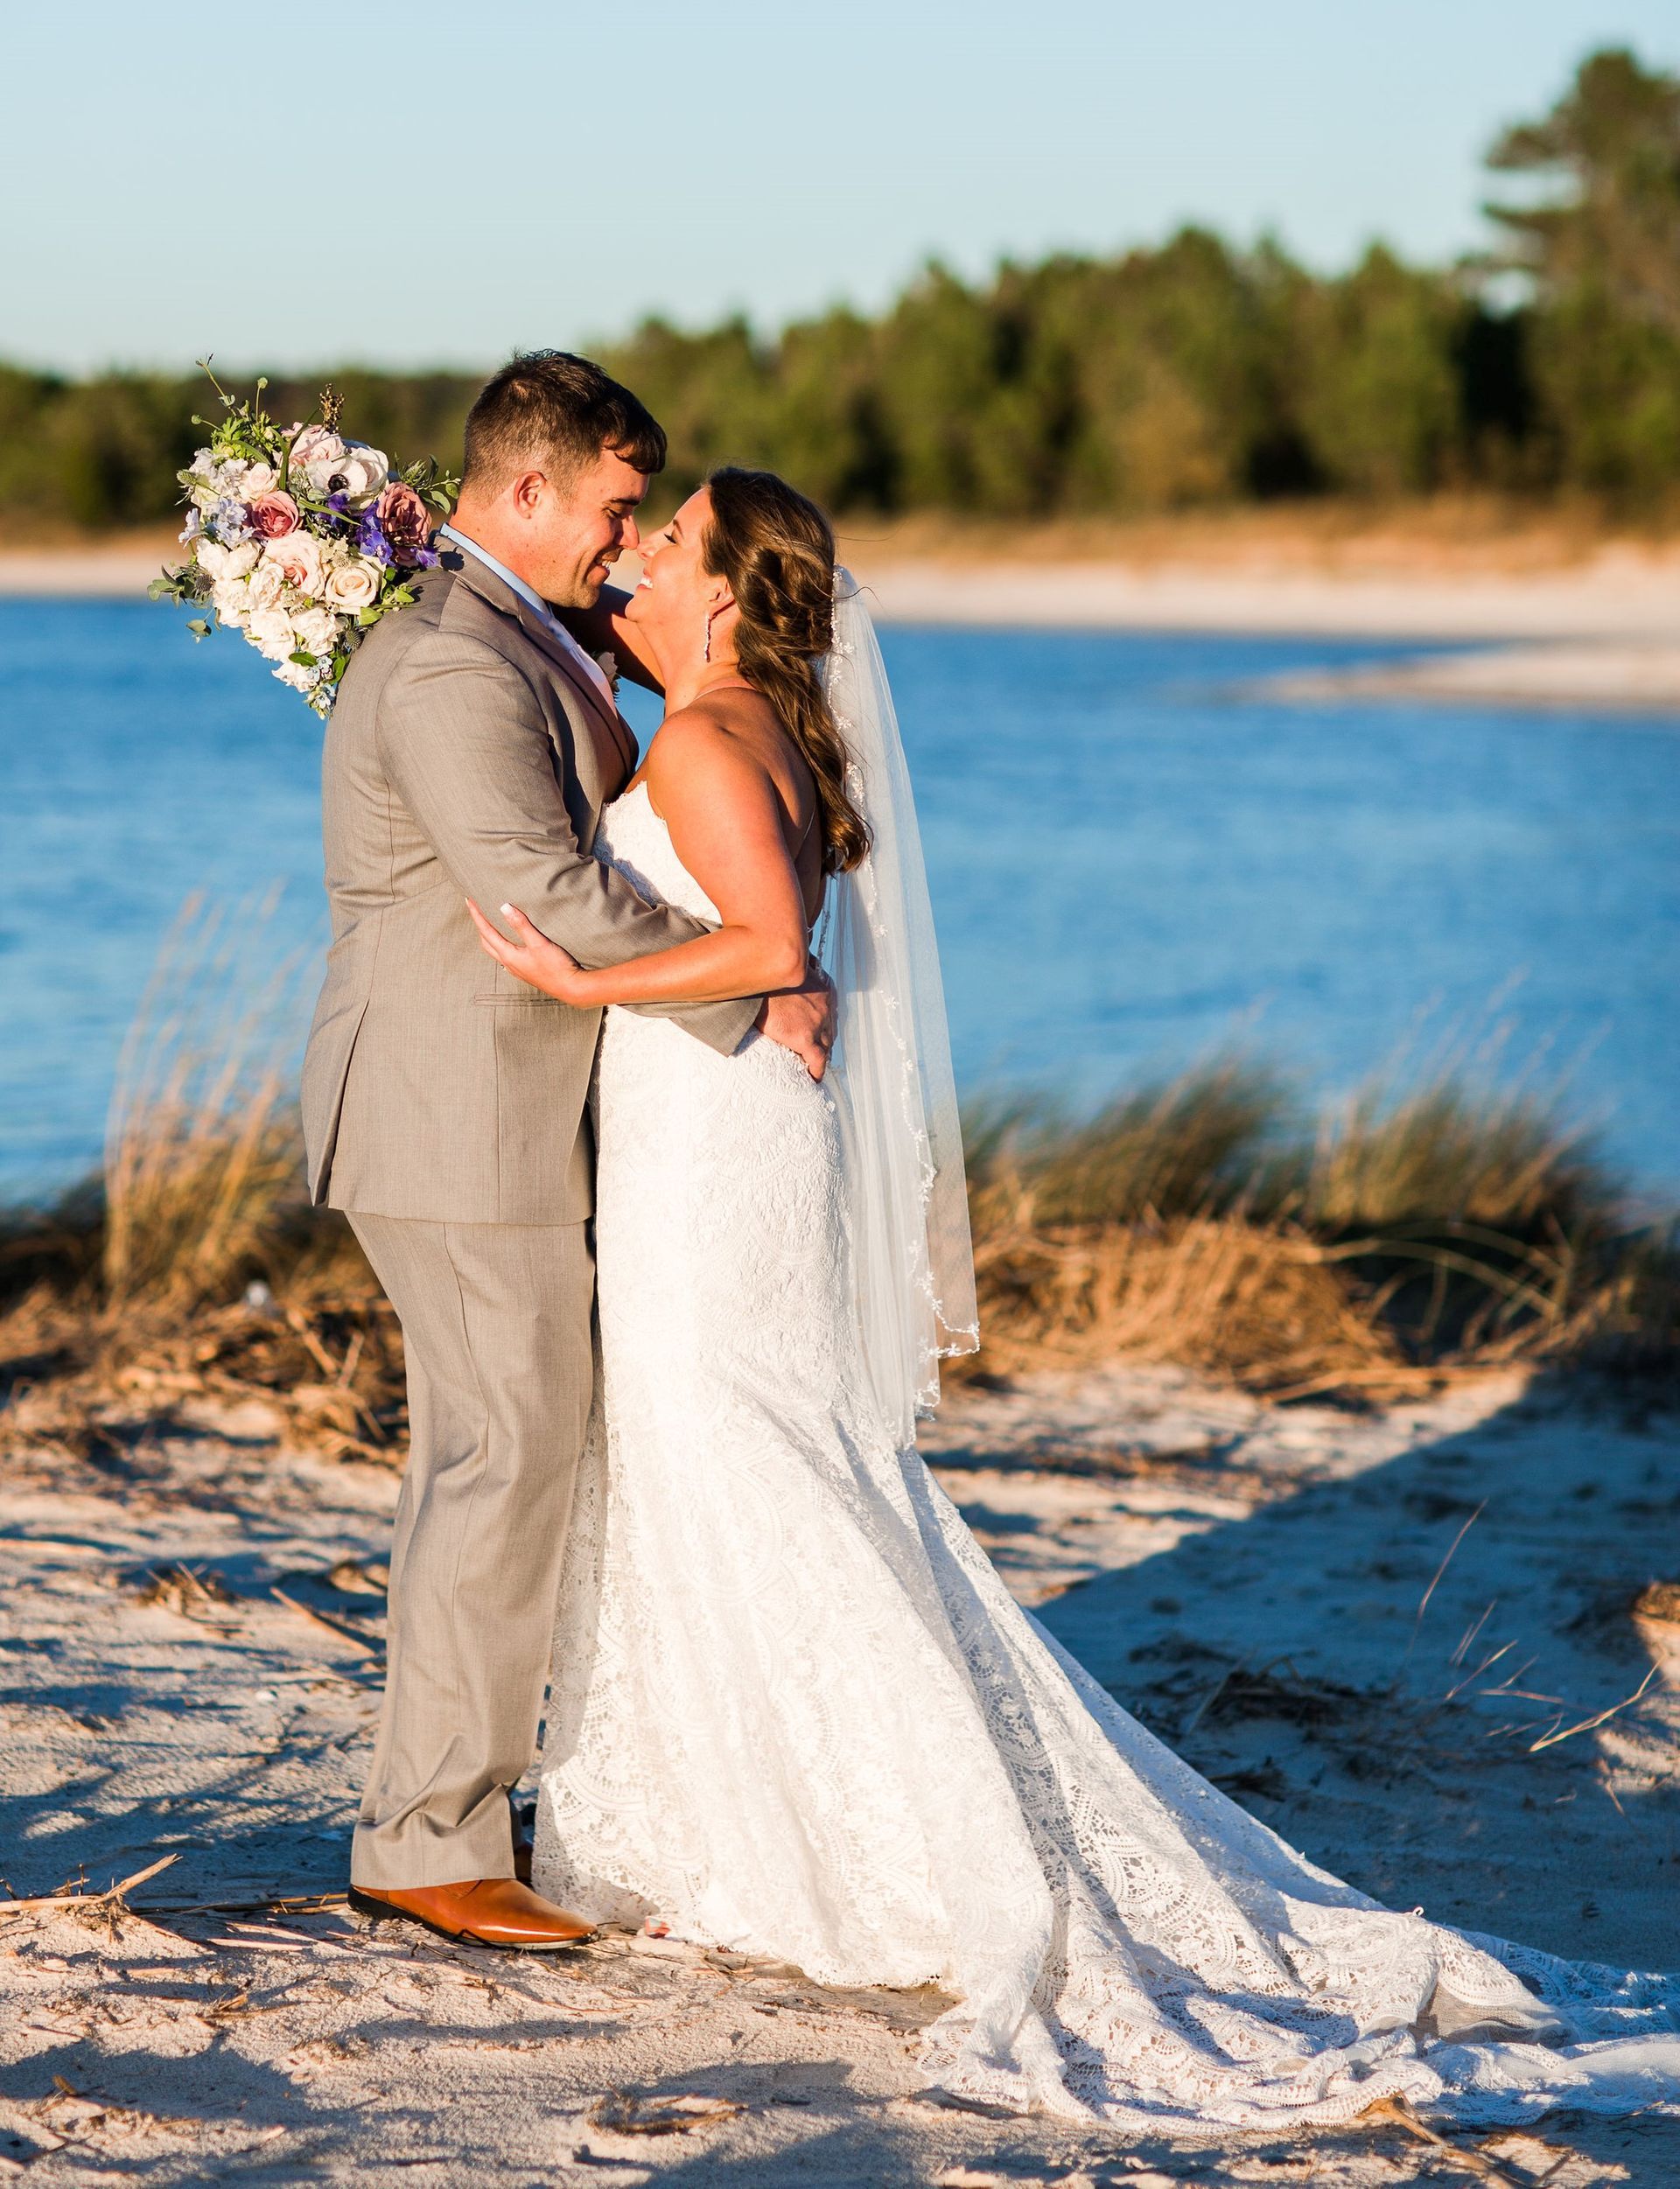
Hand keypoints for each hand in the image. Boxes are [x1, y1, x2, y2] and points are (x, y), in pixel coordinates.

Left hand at [466, 899, 585, 1002]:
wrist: (571, 988)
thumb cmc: (556, 967)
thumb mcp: (539, 942)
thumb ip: (521, 925)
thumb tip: (504, 907)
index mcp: (508, 955)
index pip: (486, 931)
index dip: (477, 915)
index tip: (469, 900)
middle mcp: (509, 963)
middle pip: (486, 942)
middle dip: (479, 926)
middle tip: (477, 911)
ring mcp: (517, 969)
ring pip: (495, 951)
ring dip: (489, 936)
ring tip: (490, 924)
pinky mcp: (525, 972)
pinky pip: (505, 957)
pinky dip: (501, 945)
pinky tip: (509, 943)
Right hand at [758, 960, 836, 1080]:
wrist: (753, 988)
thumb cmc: (764, 979)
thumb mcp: (788, 970)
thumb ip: (797, 973)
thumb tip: (796, 969)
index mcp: (822, 989)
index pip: (829, 1012)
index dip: (824, 1024)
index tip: (819, 1030)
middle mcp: (825, 1006)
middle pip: (829, 1029)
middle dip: (824, 1040)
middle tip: (816, 1050)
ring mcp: (816, 1022)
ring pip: (826, 1045)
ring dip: (821, 1054)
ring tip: (812, 1064)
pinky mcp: (805, 1038)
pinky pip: (817, 1059)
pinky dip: (817, 1069)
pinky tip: (814, 1077)